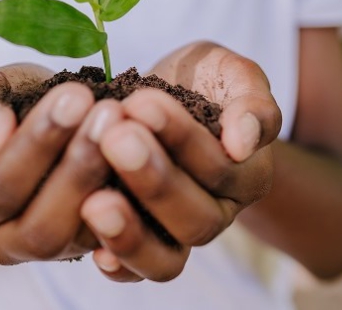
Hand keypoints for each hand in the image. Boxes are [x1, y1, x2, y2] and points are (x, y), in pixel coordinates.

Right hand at [0, 65, 121, 263]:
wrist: (51, 117)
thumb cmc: (11, 103)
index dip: (37, 144)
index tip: (75, 96)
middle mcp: (6, 241)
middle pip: (40, 227)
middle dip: (78, 167)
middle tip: (109, 112)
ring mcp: (56, 248)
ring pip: (82, 237)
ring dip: (110, 181)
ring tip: (130, 129)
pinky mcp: (97, 244)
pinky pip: (121, 241)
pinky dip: (138, 203)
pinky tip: (154, 157)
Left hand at [80, 42, 281, 281]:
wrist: (166, 91)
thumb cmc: (200, 77)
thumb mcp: (229, 71)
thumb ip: (251, 100)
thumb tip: (243, 143)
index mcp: (247, 173)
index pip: (221, 168)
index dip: (181, 138)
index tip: (141, 102)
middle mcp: (217, 210)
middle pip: (196, 218)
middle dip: (153, 179)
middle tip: (115, 137)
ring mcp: (178, 230)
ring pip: (167, 256)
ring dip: (131, 229)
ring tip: (94, 199)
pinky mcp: (143, 236)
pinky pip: (136, 269)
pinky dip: (117, 262)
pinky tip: (91, 243)